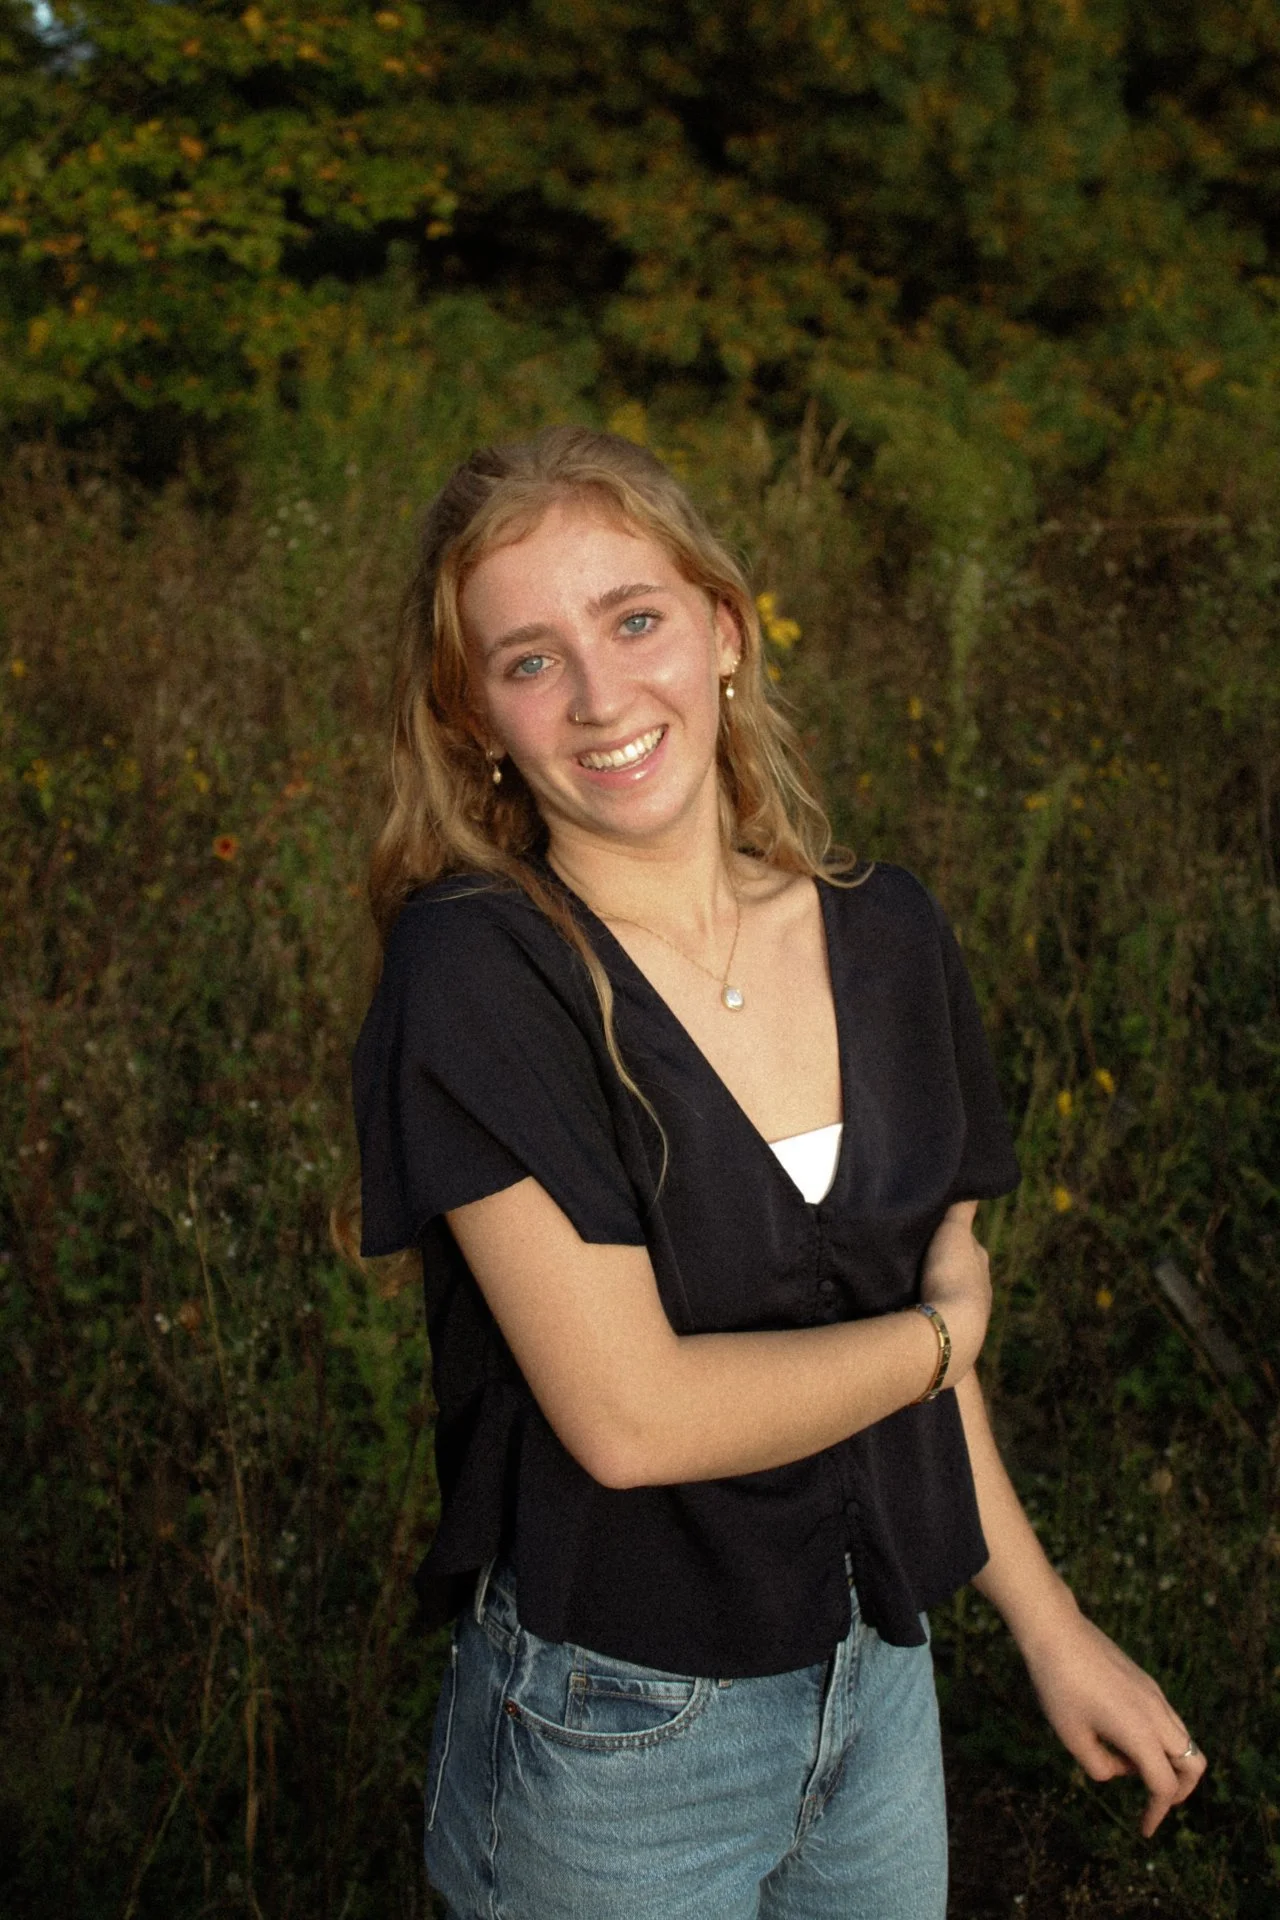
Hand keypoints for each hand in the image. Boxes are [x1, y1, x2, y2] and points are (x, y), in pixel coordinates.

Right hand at [920, 1199, 990, 1384]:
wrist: (951, 1328)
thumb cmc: (952, 1275)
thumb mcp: (954, 1232)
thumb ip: (962, 1209)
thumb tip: (973, 1184)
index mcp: (981, 1262)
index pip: (967, 1244)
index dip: (950, 1237)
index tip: (932, 1232)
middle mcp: (981, 1289)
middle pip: (959, 1271)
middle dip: (941, 1266)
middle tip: (916, 1258)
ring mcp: (969, 1317)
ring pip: (949, 1296)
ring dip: (934, 1290)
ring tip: (910, 1285)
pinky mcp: (953, 1336)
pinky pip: (938, 1316)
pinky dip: (928, 1310)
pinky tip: (913, 1309)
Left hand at [1021, 1598, 1206, 1835]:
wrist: (1056, 1631)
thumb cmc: (1058, 1685)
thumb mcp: (1072, 1737)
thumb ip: (1100, 1767)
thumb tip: (1120, 1770)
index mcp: (1141, 1734)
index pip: (1165, 1787)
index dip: (1157, 1813)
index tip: (1143, 1829)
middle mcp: (1157, 1714)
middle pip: (1193, 1764)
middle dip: (1180, 1791)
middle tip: (1151, 1802)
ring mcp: (1155, 1695)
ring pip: (1184, 1740)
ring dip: (1169, 1763)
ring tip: (1126, 1764)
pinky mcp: (1147, 1682)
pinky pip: (1168, 1721)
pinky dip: (1159, 1740)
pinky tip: (1121, 1737)